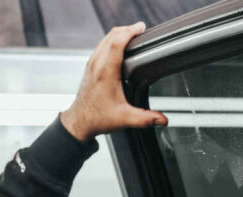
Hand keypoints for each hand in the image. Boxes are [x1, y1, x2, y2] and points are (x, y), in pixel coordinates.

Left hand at [60, 22, 168, 141]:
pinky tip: (119, 45)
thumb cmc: (98, 118)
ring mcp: (92, 64)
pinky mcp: (90, 66)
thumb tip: (163, 120)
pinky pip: (101, 45)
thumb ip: (145, 119)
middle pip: (111, 36)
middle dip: (127, 29)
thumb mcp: (125, 119)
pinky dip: (111, 40)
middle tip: (140, 29)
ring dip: (119, 33)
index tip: (141, 28)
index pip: (117, 42)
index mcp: (106, 73)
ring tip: (132, 34)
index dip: (130, 32)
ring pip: (105, 39)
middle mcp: (97, 65)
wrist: (79, 121)